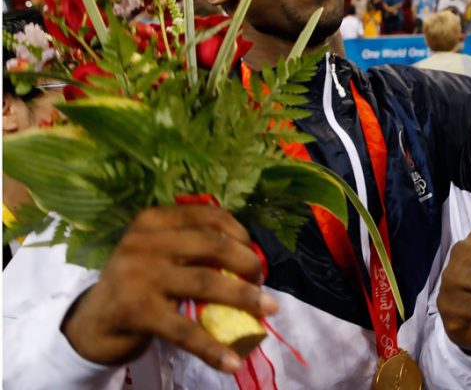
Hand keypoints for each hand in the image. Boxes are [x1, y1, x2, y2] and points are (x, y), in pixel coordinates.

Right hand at [62, 205, 277, 372]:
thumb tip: (252, 257)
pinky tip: (232, 361)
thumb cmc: (140, 282)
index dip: (241, 233)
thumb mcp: (159, 252)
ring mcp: (139, 276)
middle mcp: (144, 242)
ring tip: (269, 308)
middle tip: (262, 281)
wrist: (93, 322)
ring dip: (244, 297)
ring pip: (206, 282)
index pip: (209, 216)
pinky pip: (184, 330)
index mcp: (154, 220)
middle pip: (213, 246)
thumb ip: (194, 245)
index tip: (255, 251)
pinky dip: (212, 347)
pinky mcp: (137, 311)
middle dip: (248, 262)